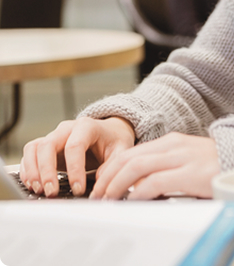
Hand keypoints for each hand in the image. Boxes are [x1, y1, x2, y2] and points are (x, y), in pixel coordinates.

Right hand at [20, 116, 134, 197]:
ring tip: (39, 190)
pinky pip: (30, 153)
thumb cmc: (113, 141)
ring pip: (35, 148)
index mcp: (87, 126)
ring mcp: (54, 136)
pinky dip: (28, 169)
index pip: (75, 145)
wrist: (108, 132)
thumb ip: (113, 165)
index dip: (74, 169)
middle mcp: (67, 129)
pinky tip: (33, 185)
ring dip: (34, 171)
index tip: (78, 189)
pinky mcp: (46, 146)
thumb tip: (100, 184)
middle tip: (52, 192)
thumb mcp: (121, 150)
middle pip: (49, 144)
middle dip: (47, 170)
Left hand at [89, 133, 220, 199]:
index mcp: (171, 142)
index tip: (100, 185)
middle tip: (97, 196)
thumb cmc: (217, 167)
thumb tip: (140, 186)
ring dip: (116, 185)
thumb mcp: (188, 162)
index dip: (111, 169)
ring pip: (137, 167)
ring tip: (107, 200)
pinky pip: (156, 181)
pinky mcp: (190, 173)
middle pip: (128, 158)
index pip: (130, 153)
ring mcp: (181, 157)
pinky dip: (138, 191)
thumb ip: (166, 168)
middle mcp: (173, 145)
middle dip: (108, 178)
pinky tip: (131, 201)